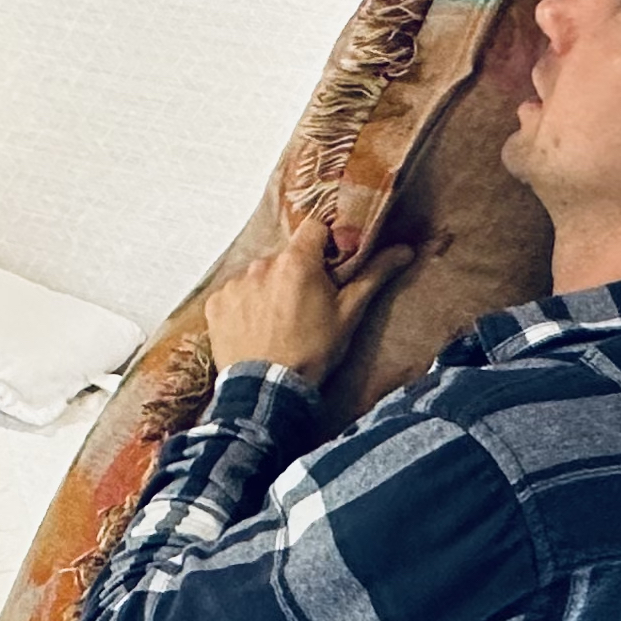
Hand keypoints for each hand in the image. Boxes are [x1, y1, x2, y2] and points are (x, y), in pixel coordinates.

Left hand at [202, 205, 413, 384]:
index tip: (330, 263)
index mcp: (297, 262)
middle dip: (296, 272)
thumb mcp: (349, 314)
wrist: (269, 392)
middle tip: (305, 304)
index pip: (314, 228)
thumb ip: (374, 275)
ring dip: (269, 289)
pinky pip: (235, 294)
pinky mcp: (216, 304)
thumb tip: (404, 250)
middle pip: (285, 255)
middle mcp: (262, 265)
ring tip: (279, 321)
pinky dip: (245, 306)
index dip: (325, 243)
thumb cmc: (313, 353)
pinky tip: (256, 328)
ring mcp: (235, 284)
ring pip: (259, 275)